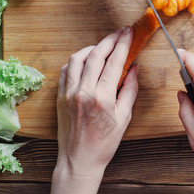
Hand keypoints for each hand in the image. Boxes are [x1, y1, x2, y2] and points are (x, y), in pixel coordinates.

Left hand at [50, 26, 137, 193]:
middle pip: (96, 54)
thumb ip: (130, 89)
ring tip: (103, 46)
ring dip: (92, 47)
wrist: (79, 161)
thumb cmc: (104, 143)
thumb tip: (134, 68)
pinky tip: (85, 60)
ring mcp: (68, 93)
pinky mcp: (59, 96)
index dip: (123, 44)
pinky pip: (66, 70)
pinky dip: (76, 60)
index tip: (129, 33)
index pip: (114, 62)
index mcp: (102, 97)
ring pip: (78, 58)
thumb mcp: (124, 117)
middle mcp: (83, 91)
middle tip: (120, 32)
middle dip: (110, 40)